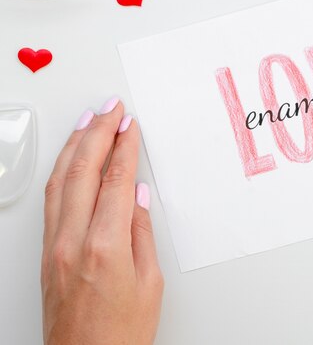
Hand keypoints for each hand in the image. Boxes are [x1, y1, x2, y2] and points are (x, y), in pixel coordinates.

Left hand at [41, 98, 162, 344]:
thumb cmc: (121, 333)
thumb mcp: (149, 281)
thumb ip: (140, 232)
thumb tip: (135, 195)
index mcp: (105, 246)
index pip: (115, 180)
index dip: (124, 147)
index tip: (130, 126)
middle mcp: (72, 241)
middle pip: (83, 171)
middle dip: (97, 133)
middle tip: (110, 109)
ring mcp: (53, 246)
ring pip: (61, 181)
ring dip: (75, 145)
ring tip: (88, 121)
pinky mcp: (45, 253)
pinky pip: (52, 199)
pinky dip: (62, 170)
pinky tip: (71, 159)